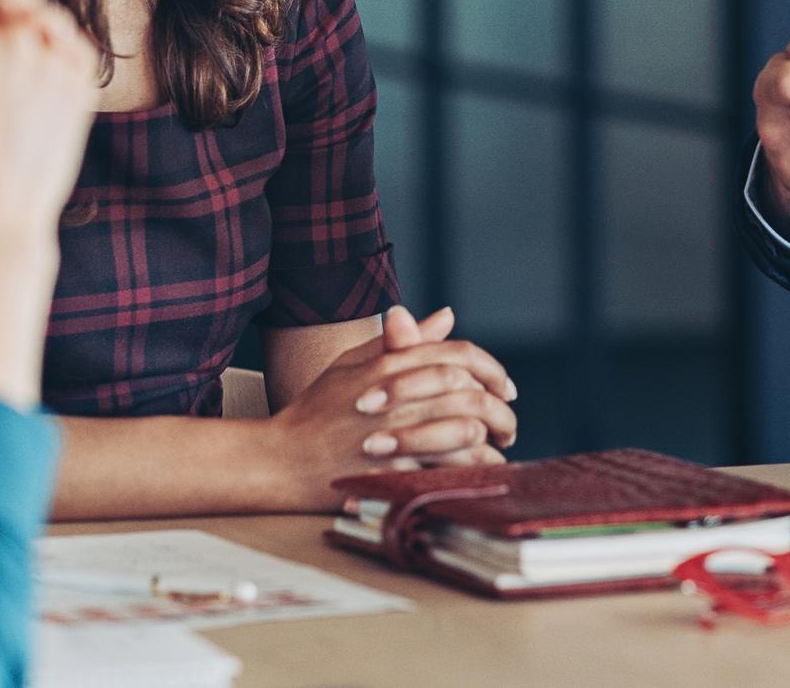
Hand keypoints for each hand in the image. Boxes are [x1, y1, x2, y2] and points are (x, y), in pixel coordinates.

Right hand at [263, 306, 518, 498]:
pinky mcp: (391, 471)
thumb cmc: (317, 409)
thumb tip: (446, 316)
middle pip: (470, 393)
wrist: (281, 458)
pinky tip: (479, 474)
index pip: (459, 355)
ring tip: (499, 451)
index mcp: (388, 364)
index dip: (492, 369)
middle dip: (500, 411)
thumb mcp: (354, 363)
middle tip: (508, 426)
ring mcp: (393, 434)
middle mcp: (395, 394)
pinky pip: (446, 470)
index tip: (505, 388)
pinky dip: (472, 471)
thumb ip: (404, 341)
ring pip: (465, 431)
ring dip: (492, 442)